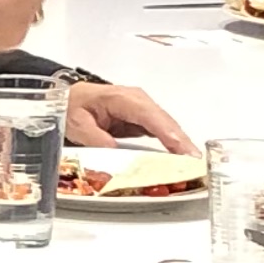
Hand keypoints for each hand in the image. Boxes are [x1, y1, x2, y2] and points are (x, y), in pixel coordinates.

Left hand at [65, 80, 194, 154]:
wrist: (67, 99)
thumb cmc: (72, 106)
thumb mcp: (77, 124)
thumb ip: (96, 139)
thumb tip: (116, 153)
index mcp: (122, 98)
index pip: (149, 115)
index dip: (167, 132)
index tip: (181, 148)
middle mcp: (137, 101)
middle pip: (164, 121)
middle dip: (181, 142)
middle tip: (196, 163)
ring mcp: (141, 109)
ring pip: (166, 127)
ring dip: (180, 145)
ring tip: (193, 164)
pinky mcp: (141, 119)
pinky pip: (160, 132)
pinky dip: (171, 145)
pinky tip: (179, 158)